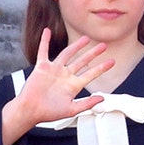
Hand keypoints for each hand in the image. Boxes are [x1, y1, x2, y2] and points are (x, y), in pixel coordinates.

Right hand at [0, 29, 112, 144]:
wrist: (31, 110)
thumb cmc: (49, 112)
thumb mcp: (72, 110)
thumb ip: (87, 104)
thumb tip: (102, 99)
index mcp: (73, 85)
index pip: (91, 74)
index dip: (102, 68)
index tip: (112, 62)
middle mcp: (65, 75)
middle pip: (82, 61)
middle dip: (93, 53)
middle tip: (103, 46)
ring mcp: (54, 70)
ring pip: (67, 54)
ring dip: (76, 46)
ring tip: (86, 38)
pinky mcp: (42, 67)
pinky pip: (43, 51)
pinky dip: (45, 41)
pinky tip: (47, 32)